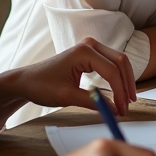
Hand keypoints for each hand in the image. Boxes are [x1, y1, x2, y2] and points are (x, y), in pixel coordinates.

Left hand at [13, 37, 136, 115]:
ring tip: (126, 100)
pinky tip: (119, 91)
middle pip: (121, 62)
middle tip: (129, 105)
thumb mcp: (67, 96)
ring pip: (119, 62)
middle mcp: (90, 45)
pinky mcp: (90, 54)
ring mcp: (91, 47)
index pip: (111, 71)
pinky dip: (118, 77)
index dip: (120, 92)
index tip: (122, 109)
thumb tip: (115, 110)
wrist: (26, 80)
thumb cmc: (41, 85)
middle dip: (127, 84)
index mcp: (83, 52)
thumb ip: (93, 102)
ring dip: (125, 80)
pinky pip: (111, 63)